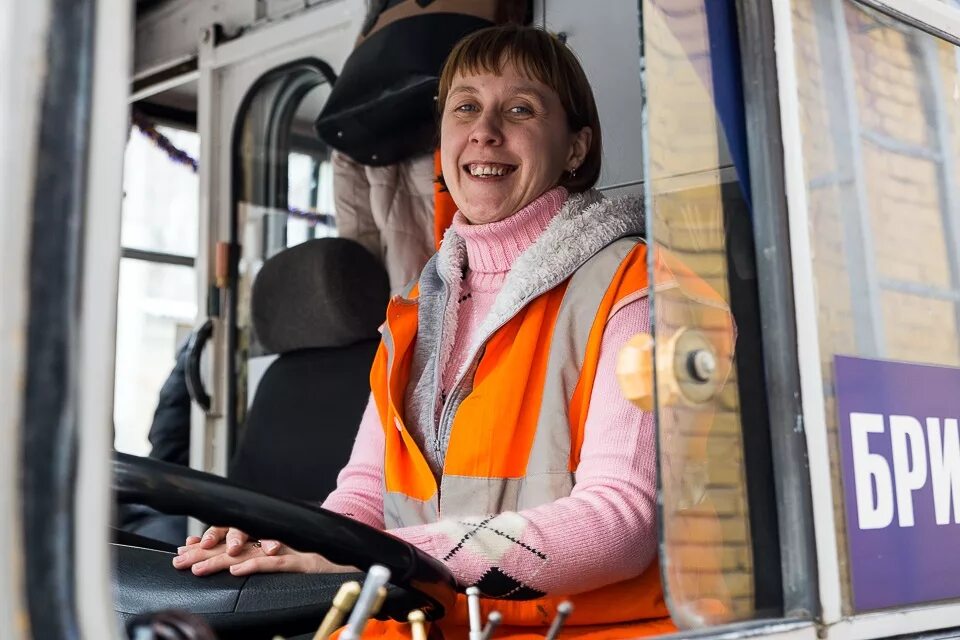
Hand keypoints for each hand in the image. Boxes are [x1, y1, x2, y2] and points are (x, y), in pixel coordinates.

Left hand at [174, 526, 356, 576]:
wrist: (361, 554)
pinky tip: (237, 570)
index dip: (210, 541)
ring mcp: (290, 548)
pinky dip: (255, 565)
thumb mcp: (293, 557)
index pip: (235, 535)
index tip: (186, 548)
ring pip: (249, 551)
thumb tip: (239, 564)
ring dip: (221, 559)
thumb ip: (269, 557)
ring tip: (199, 567)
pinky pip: (275, 562)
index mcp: (273, 537)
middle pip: (235, 541)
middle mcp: (278, 539)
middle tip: (179, 560)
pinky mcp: (303, 560)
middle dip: (205, 550)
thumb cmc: (328, 559)